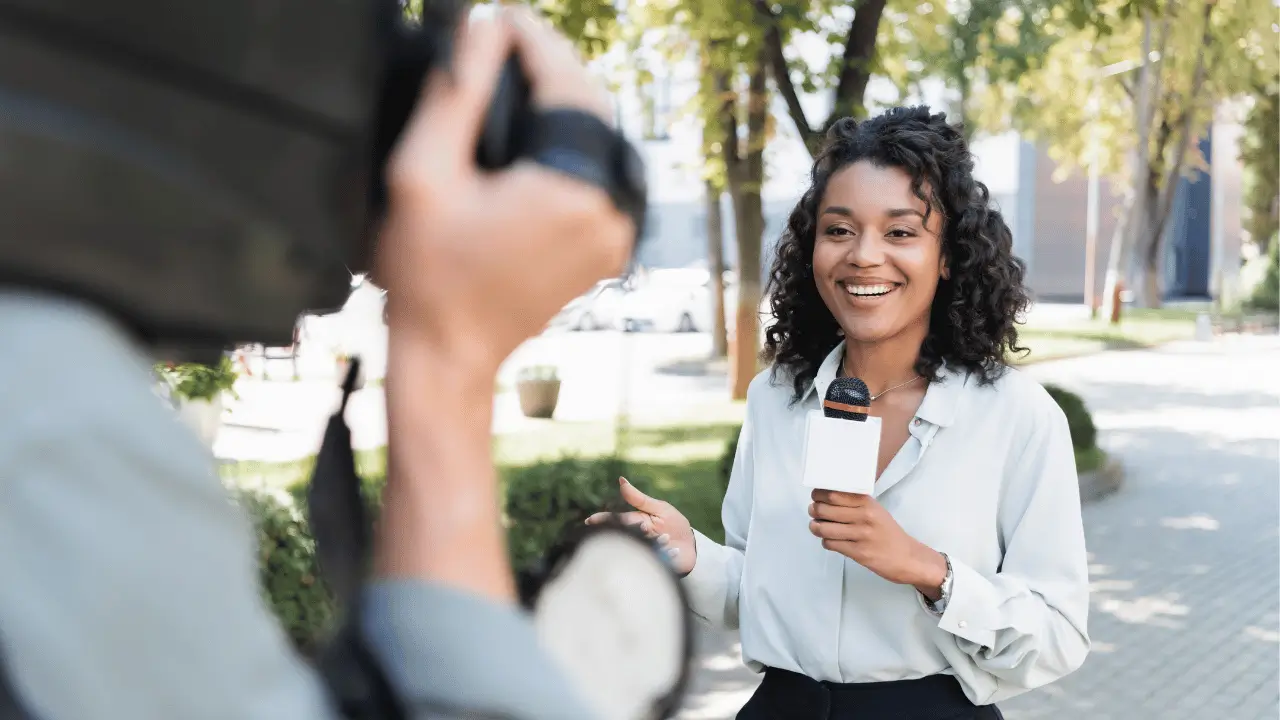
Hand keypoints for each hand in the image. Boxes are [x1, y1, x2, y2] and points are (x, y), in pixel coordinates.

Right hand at [375, 8, 630, 374]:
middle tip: (502, 42)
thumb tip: (483, 29)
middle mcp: (609, 212)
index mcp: (572, 191)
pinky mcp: (606, 250)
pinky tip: (530, 133)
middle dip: (550, 67)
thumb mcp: (421, 175)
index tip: (498, 17)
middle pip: (592, 108)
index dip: (532, 40)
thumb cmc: (426, 275)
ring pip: (599, 141)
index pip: (567, 83)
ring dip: (562, 104)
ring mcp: (614, 235)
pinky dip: (570, 148)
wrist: (448, 355)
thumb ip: (453, 93)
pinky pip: (598, 177)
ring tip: (512, 79)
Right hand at [586, 478, 696, 575]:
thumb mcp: (659, 508)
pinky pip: (657, 560)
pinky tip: (675, 550)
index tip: (589, 521)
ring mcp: (645, 552)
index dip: (603, 521)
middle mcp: (637, 539)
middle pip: (627, 536)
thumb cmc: (674, 524)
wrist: (691, 544)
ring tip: (668, 537)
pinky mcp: (655, 565)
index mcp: (635, 524)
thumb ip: (638, 498)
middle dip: (635, 533)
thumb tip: (621, 479)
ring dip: (657, 542)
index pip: (617, 521)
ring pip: (642, 548)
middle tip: (645, 529)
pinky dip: (668, 554)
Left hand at [808, 490, 947, 598]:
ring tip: (816, 526)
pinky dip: (826, 542)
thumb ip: (854, 502)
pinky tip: (830, 540)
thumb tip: (825, 495)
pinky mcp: (858, 552)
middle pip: (825, 509)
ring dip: (815, 527)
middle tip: (813, 511)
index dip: (818, 494)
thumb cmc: (887, 532)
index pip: (834, 493)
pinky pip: (831, 544)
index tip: (815, 496)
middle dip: (814, 510)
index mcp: (867, 503)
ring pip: (824, 528)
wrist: (907, 558)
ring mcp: (861, 535)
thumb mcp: (875, 510)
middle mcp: (864, 516)